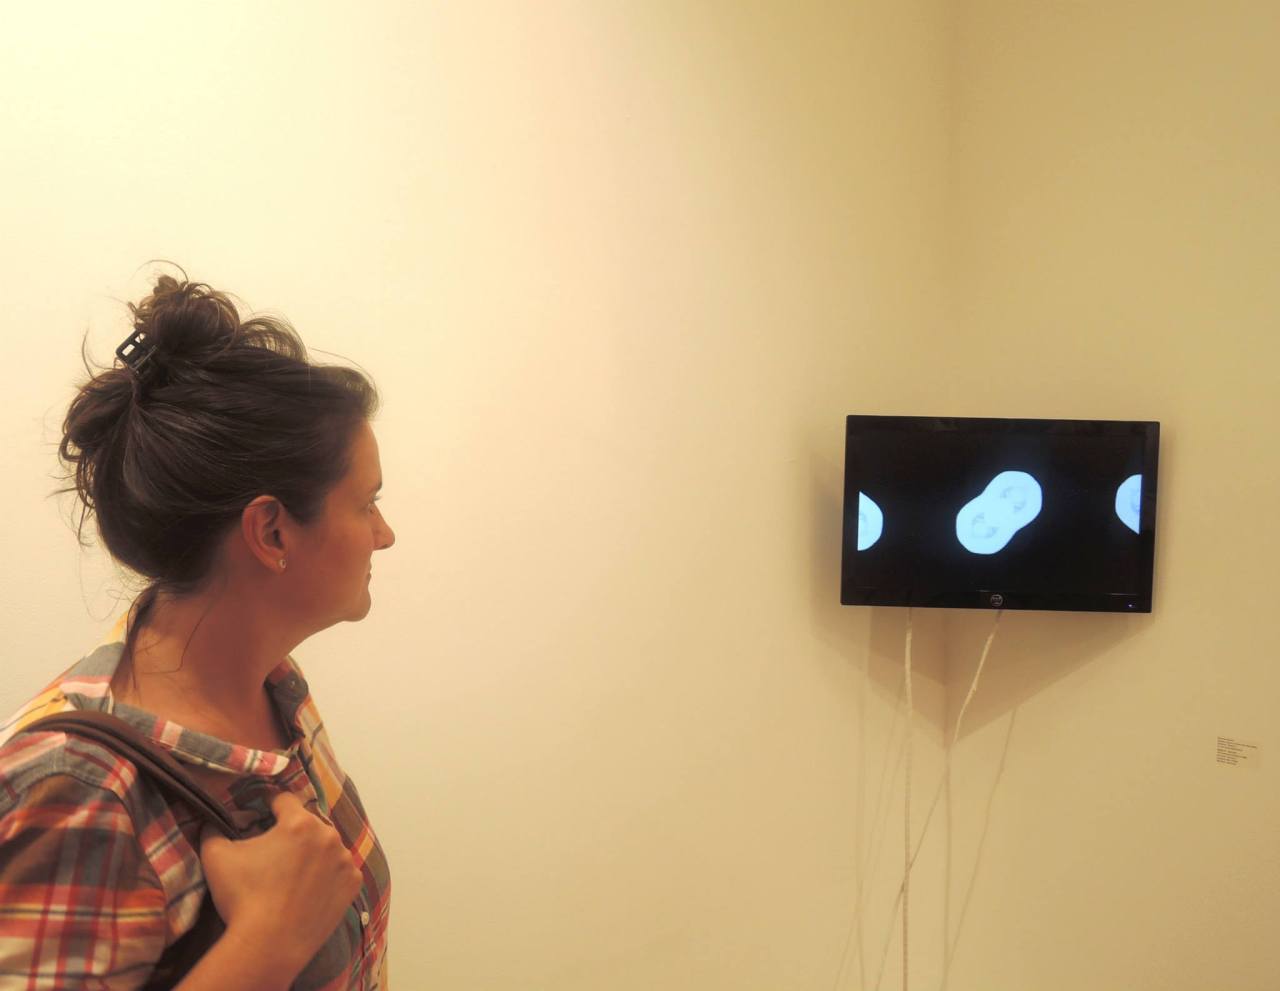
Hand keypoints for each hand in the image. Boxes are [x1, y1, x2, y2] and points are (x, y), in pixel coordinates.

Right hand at [199, 790, 362, 973]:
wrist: (270, 944)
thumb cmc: (243, 897)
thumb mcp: (216, 857)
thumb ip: (213, 831)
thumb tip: (210, 822)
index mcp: (299, 822)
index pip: (285, 800)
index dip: (270, 805)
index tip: (263, 813)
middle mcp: (328, 835)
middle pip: (308, 824)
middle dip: (293, 834)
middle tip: (276, 854)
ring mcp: (345, 860)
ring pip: (327, 847)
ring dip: (313, 854)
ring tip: (294, 875)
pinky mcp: (353, 883)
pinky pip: (340, 871)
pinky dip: (328, 876)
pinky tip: (311, 890)